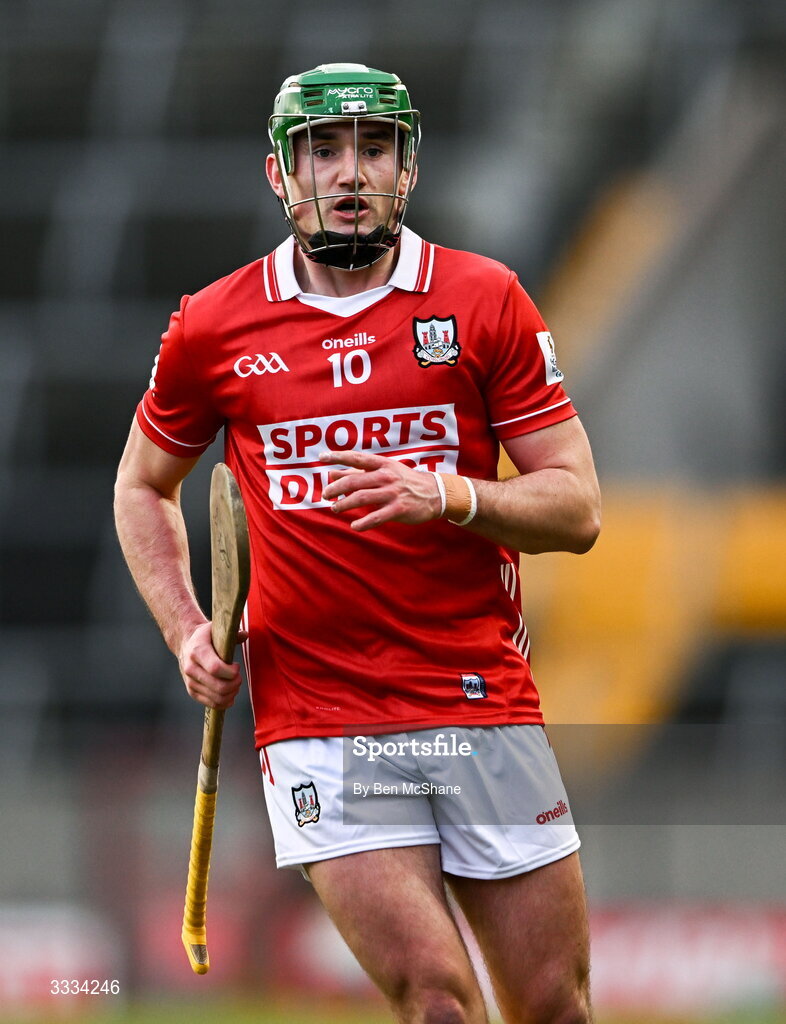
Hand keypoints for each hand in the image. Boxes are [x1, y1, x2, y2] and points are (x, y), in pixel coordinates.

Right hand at [178, 620, 247, 708]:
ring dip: (232, 693)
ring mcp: (190, 682)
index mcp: (197, 652)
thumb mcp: (215, 629)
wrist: (185, 644)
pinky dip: (225, 702)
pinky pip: (212, 704)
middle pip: (219, 686)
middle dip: (235, 684)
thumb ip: (232, 633)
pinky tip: (231, 693)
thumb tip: (244, 635)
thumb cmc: (205, 637)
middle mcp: (191, 669)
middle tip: (238, 677)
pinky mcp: (192, 692)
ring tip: (235, 684)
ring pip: (217, 698)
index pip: (215, 668)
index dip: (231, 671)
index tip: (237, 666)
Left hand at [320, 450, 442, 531]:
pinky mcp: (399, 509)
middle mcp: (386, 476)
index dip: (338, 456)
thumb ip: (358, 472)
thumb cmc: (404, 481)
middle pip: (354, 481)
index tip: (322, 458)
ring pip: (361, 498)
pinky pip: (376, 517)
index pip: (356, 457)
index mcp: (382, 464)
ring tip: (335, 508)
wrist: (435, 493)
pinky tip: (354, 526)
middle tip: (326, 495)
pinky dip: (363, 523)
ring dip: (344, 504)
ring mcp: (393, 493)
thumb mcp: (384, 471)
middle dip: (336, 488)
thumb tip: (332, 473)